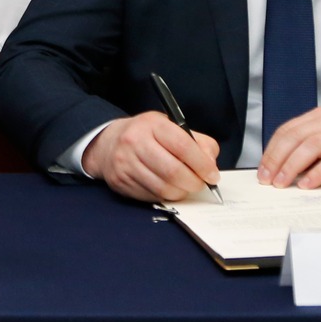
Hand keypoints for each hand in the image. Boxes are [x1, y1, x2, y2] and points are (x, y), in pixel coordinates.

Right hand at [81, 111, 221, 202]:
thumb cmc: (146, 135)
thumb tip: (211, 164)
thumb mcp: (170, 127)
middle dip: (194, 183)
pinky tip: (168, 188)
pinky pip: (152, 196)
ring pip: (163, 188)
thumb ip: (196, 142)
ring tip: (185, 186)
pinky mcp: (121, 182)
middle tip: (201, 184)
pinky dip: (166, 196)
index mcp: (152, 125)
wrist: (108, 143)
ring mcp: (125, 163)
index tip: (212, 175)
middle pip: (173, 171)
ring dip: (181, 192)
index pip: (182, 145)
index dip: (202, 164)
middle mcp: (135, 142)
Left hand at [257, 107, 320, 188]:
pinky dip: (319, 173)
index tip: (262, 169)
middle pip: (295, 138)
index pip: (287, 131)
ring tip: (282, 183)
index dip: (271, 150)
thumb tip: (283, 165)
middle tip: (267, 179)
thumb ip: (312, 143)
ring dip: (293, 166)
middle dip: (277, 159)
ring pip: (312, 147)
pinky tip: (308, 184)